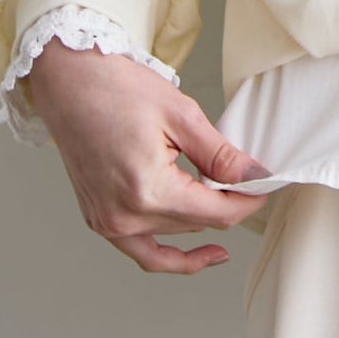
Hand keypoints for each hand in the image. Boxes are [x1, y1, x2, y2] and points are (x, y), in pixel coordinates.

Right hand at [25, 36, 271, 273]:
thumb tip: (254, 177)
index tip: (267, 187)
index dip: (249, 202)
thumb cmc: (118, 89)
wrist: (70, 83)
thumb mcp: (182, 115)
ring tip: (229, 201)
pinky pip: (143, 251)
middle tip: (250, 180)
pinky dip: (171, 254)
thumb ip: (220, 155)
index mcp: (147, 191)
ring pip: (174, 237)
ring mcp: (108, 223)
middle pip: (197, 225)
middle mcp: (124, 217)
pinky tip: (199, 250)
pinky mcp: (100, 220)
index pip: (216, 214)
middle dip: (229, 204)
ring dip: (202, 221)